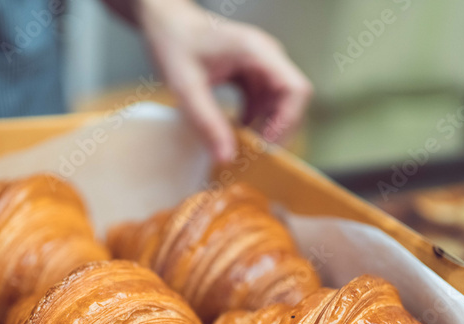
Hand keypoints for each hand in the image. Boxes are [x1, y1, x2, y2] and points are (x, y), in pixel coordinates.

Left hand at [137, 0, 311, 162]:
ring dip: (267, 125)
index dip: (288, 121)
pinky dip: (256, 119)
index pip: (295, 88)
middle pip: (292, 98)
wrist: (168, 25)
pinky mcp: (253, 73)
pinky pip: (265, 101)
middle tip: (255, 153)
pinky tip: (238, 130)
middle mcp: (266, 55)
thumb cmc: (176, 45)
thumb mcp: (186, 88)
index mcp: (255, 51)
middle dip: (278, 128)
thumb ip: (207, 122)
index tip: (267, 144)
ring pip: (280, 102)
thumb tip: (226, 156)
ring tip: (245, 145)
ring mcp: (262, 64)